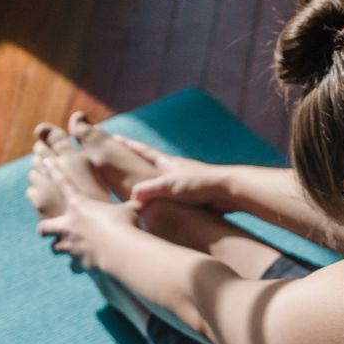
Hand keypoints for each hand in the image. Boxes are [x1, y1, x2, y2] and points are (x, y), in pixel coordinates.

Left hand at [34, 157, 140, 270]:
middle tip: (49, 230)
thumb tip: (145, 199)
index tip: (45, 162)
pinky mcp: (77, 263)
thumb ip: (132, 205)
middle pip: (44, 228)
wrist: (119, 251)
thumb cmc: (125, 225)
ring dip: (63, 249)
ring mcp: (70, 246)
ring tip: (72, 249)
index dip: (53, 171)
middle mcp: (68, 226)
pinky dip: (79, 266)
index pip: (63, 183)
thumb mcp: (131, 210)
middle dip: (45, 229)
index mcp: (79, 206)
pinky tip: (88, 266)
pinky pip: (74, 267)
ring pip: (55, 249)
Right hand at [111, 135, 234, 210]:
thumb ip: (148, 190)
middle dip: (135, 160)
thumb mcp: (170, 186)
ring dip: (148, 180)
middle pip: (150, 163)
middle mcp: (175, 170)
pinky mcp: (192, 196)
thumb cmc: (201, 185)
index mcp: (168, 163)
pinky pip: (170, 197)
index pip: (142, 151)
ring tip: (138, 184)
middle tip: (121, 157)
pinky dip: (161, 198)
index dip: (127, 145)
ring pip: (160, 181)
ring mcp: (184, 182)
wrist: (229, 191)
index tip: (113, 136)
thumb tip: (132, 197)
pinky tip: (159, 207)